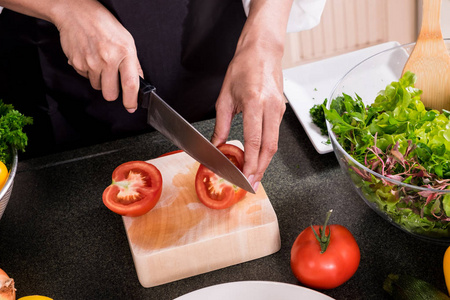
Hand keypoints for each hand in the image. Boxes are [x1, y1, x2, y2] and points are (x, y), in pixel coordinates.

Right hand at [55, 0, 142, 111]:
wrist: (76, 12)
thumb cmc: (104, 24)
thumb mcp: (127, 40)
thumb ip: (134, 63)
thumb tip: (139, 81)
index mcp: (125, 53)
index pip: (130, 84)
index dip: (131, 100)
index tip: (131, 107)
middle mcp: (108, 59)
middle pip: (110, 94)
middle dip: (112, 92)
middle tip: (113, 81)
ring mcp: (91, 63)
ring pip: (98, 87)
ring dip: (100, 80)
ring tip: (100, 62)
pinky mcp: (77, 64)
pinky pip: (85, 78)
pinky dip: (88, 72)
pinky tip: (90, 57)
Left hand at [211, 45, 285, 190]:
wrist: (262, 51)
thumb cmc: (243, 68)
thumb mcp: (225, 96)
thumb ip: (221, 124)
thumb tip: (217, 145)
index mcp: (255, 103)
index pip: (254, 140)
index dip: (251, 162)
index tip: (245, 176)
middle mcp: (271, 108)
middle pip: (269, 148)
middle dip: (261, 169)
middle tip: (251, 184)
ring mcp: (279, 109)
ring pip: (274, 144)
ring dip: (264, 162)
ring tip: (253, 174)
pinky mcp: (281, 110)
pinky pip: (274, 134)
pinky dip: (266, 149)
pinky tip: (257, 156)